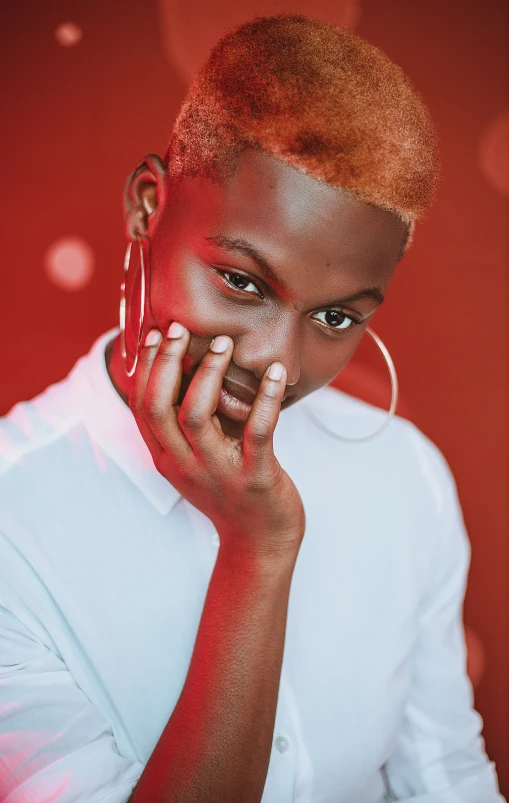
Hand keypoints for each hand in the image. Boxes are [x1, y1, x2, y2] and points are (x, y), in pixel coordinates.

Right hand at [129, 324, 305, 559]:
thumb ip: (187, 425)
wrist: (260, 543)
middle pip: (159, 406)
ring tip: (225, 343)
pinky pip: (258, 431)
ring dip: (209, 373)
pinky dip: (265, 397)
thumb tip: (187, 371)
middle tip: (182, 328)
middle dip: (166, 362)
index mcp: (167, 458)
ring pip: (197, 414)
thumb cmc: (231, 491)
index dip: (145, 367)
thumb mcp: (196, 460)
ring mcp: (217, 472)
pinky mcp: (254, 477)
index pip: (142, 407)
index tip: (157, 333)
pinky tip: (275, 372)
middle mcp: (184, 465)